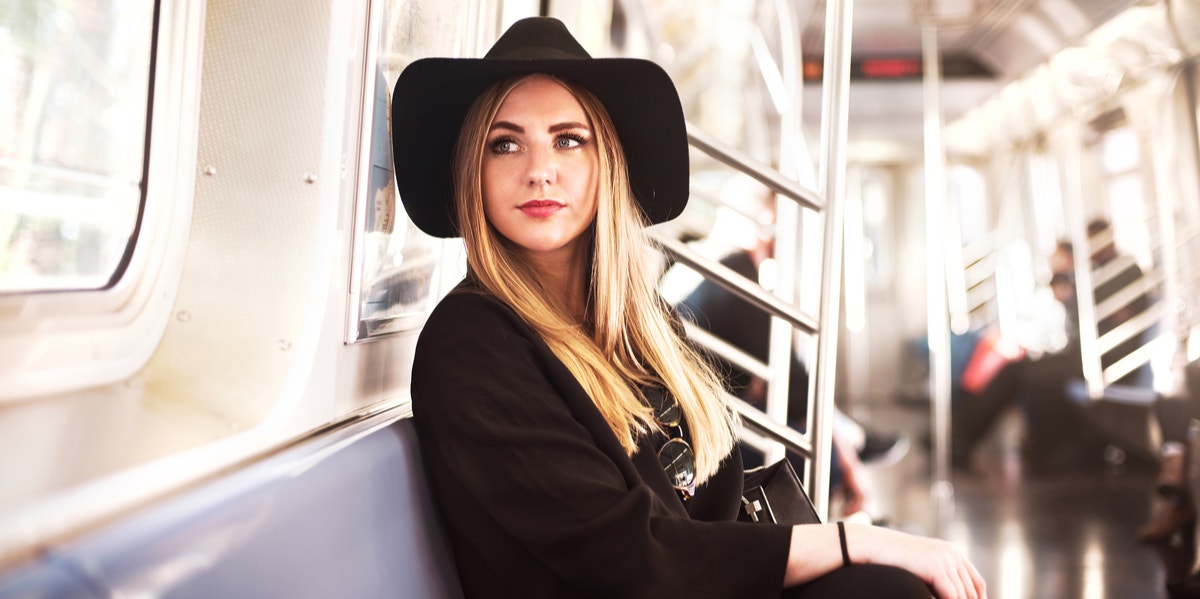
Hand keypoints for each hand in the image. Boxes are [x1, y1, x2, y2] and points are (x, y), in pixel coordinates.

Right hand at [846, 523, 986, 598]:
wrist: (872, 546)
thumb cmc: (891, 559)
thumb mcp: (921, 565)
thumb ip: (938, 575)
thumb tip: (949, 594)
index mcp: (951, 551)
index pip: (977, 582)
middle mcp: (952, 553)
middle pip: (972, 590)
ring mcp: (945, 559)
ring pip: (962, 595)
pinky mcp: (937, 567)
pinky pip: (952, 596)